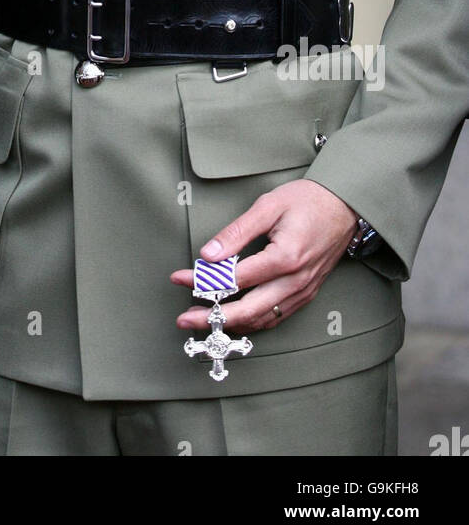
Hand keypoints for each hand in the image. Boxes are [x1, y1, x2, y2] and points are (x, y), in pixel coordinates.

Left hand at [170, 179, 357, 333]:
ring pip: (262, 320)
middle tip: (185, 318)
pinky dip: (252, 322)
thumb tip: (208, 255)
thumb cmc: (307, 201)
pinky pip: (276, 316)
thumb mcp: (268, 206)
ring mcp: (303, 291)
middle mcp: (295, 281)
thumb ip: (236, 232)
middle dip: (213, 318)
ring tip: (203, 322)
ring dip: (231, 324)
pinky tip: (234, 319)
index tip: (180, 278)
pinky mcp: (306, 294)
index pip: (235, 278)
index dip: (204, 282)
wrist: (344, 206)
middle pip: (248, 310)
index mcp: (285, 258)